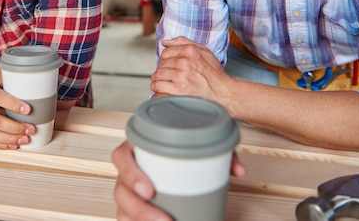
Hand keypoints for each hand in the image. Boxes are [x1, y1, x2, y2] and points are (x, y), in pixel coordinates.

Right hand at [111, 141, 245, 220]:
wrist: (180, 161)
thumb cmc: (182, 150)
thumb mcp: (199, 145)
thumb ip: (219, 152)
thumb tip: (238, 170)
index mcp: (136, 150)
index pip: (121, 157)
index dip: (130, 174)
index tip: (149, 190)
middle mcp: (128, 172)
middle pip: (120, 191)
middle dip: (139, 210)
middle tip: (164, 219)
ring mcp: (128, 193)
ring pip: (123, 211)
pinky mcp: (133, 209)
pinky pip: (128, 219)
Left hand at [150, 37, 230, 100]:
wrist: (222, 92)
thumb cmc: (214, 73)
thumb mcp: (203, 51)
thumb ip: (183, 42)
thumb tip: (165, 42)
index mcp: (189, 50)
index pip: (165, 52)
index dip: (165, 60)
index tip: (168, 65)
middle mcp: (184, 61)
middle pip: (161, 63)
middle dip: (162, 69)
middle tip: (167, 75)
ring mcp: (181, 75)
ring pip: (158, 74)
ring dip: (158, 78)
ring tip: (162, 81)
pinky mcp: (178, 89)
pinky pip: (158, 85)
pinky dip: (156, 86)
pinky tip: (160, 87)